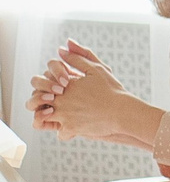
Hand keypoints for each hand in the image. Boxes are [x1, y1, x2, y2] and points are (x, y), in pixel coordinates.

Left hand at [30, 45, 147, 146]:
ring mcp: (64, 115)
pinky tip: (74, 126)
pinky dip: (66, 131)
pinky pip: (60, 133)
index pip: (40, 81)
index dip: (46, 83)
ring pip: (41, 118)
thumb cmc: (112, 89)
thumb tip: (61, 48)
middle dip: (41, 101)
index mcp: (64, 84)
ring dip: (48, 117)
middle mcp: (60, 100)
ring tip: (59, 116)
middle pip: (35, 100)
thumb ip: (77, 57)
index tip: (58, 86)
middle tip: (53, 102)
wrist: (123, 111)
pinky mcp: (71, 129)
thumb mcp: (96, 69)